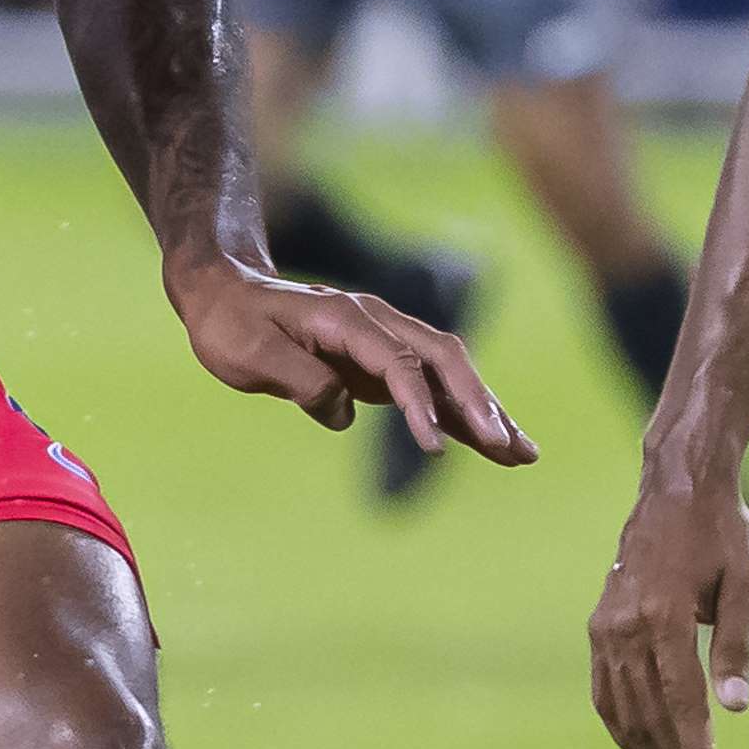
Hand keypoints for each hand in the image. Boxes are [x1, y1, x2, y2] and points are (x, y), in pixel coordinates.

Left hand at [171, 255, 533, 466]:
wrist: (224, 294)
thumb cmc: (231, 323)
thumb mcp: (249, 353)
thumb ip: (300, 379)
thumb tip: (343, 412)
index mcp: (347, 319)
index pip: (398, 363)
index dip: (420, 404)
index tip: (434, 447)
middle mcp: (377, 324)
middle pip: (445, 359)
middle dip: (479, 404)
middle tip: (508, 448)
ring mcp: (385, 342)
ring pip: (450, 374)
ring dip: (487, 412)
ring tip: (524, 455)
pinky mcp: (382, 365)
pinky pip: (434, 389)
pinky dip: (464, 417)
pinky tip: (493, 446)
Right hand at [587, 471, 748, 748]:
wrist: (677, 490)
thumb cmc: (723, 536)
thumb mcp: (746, 586)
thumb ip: (737, 649)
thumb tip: (735, 710)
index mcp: (663, 616)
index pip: (681, 704)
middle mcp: (625, 627)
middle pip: (650, 717)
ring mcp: (605, 629)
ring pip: (623, 712)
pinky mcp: (599, 628)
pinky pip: (606, 693)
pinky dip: (626, 727)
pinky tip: (651, 748)